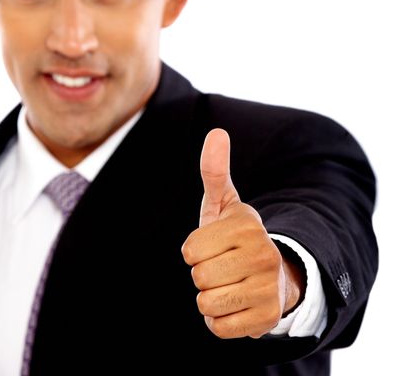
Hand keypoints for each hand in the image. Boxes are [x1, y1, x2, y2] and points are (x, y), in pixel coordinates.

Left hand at [181, 128, 304, 338]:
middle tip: (223, 265)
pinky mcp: (266, 319)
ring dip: (210, 298)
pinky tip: (236, 304)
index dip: (194, 250)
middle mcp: (262, 255)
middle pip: (198, 277)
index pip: (190, 251)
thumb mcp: (223, 203)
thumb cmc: (235, 236)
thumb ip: (215, 170)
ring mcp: (268, 289)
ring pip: (206, 304)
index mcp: (247, 226)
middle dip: (203, 273)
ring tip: (229, 283)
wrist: (271, 274)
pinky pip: (218, 328)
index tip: (214, 245)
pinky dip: (219, 320)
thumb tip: (216, 132)